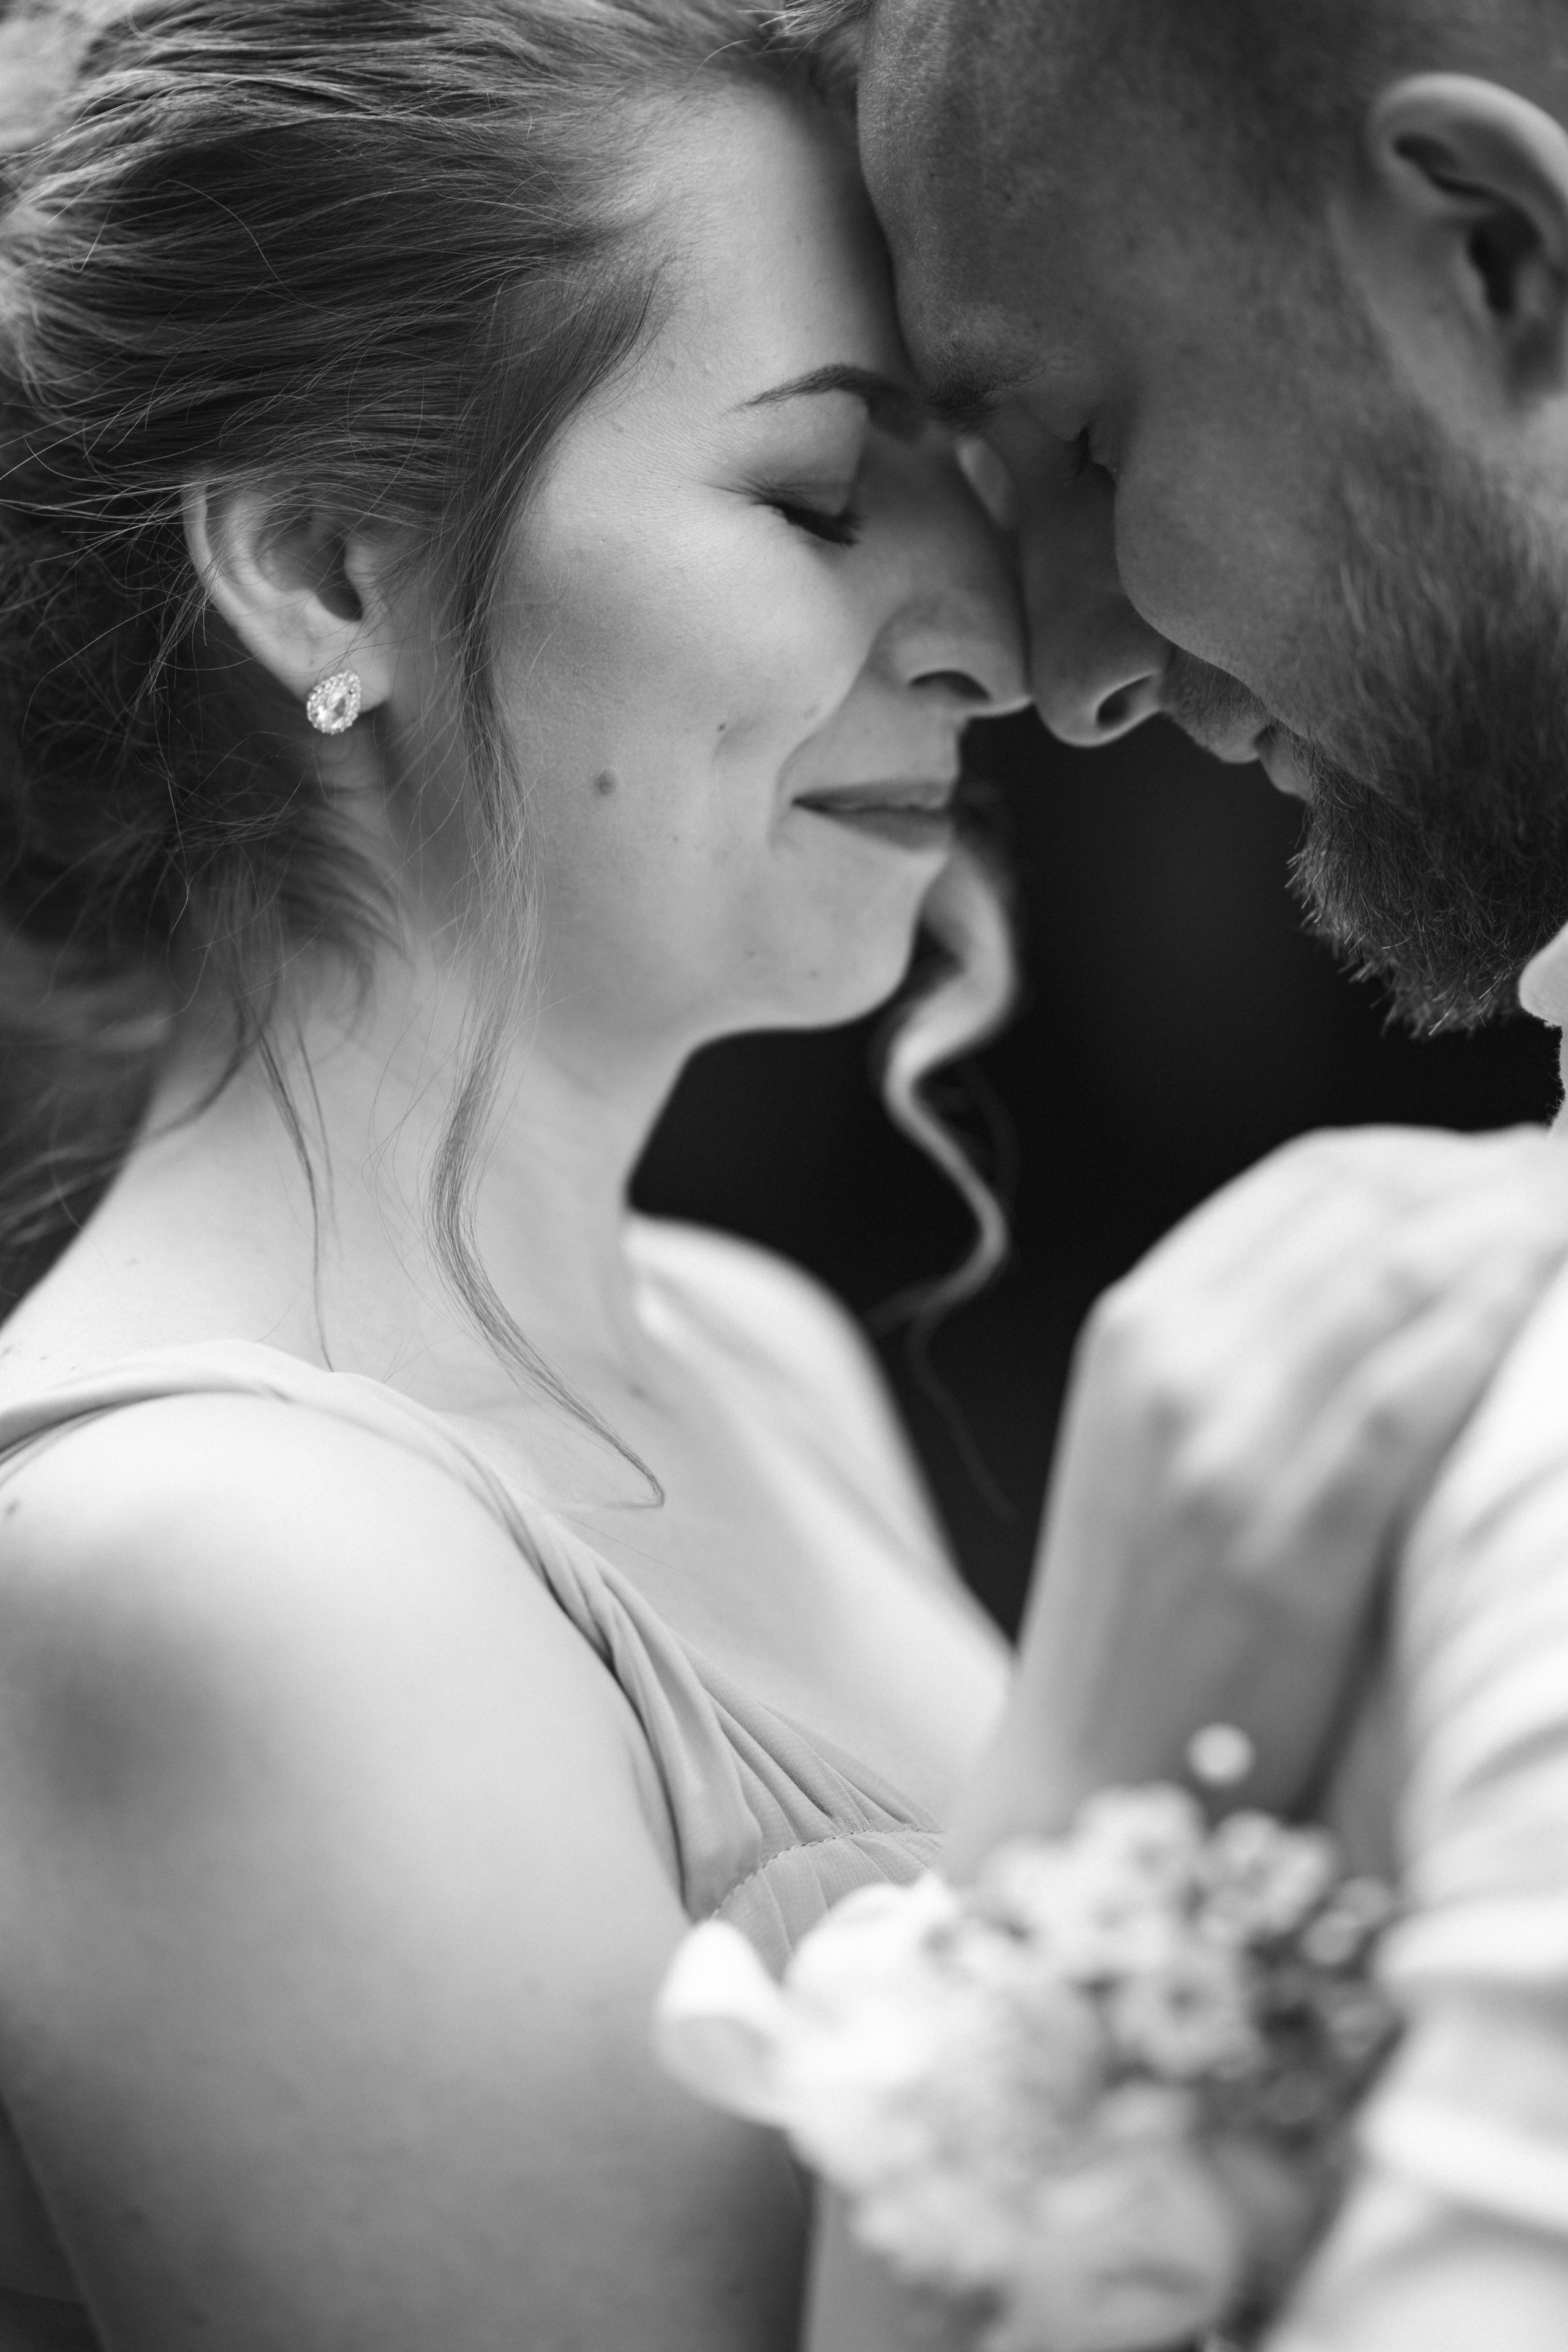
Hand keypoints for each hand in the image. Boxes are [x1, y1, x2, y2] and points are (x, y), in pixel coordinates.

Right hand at [947, 1125, 1567, 1871]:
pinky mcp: (1277, 1552)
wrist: (1092, 1777)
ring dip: (1519, 1232)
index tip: (1528, 1164)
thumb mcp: (1163, 1440)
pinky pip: (1402, 1404)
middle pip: (1363, 1206)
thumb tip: (1421, 1250)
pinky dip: (1491, 1330)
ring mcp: (1215, 1457)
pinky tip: (1550, 1296)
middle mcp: (1166, 1366)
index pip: (1311, 1175)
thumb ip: (1255, 1341)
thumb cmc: (1153, 1612)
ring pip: (1393, 1279)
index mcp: (1139, 1327)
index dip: (1442, 1153)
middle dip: (1499, 1178)